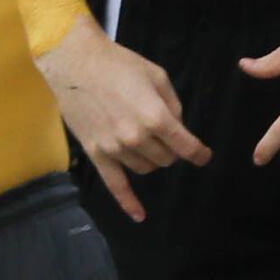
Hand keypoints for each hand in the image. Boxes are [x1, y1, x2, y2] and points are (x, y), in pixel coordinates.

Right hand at [36, 19, 209, 221]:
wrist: (76, 63)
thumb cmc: (119, 64)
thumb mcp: (157, 76)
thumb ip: (173, 105)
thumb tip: (178, 128)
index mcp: (155, 117)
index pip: (186, 146)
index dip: (199, 153)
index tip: (204, 155)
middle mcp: (137, 138)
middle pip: (166, 159)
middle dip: (171, 150)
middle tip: (166, 136)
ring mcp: (115, 149)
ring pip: (146, 169)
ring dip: (152, 159)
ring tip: (146, 142)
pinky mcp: (96, 154)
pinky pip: (115, 185)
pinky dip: (129, 203)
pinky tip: (139, 216)